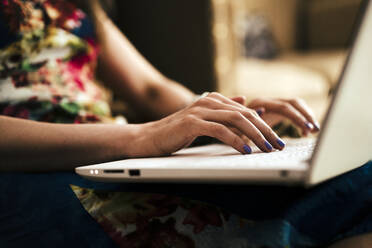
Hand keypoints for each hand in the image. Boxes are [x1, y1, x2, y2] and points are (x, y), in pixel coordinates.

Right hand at [133, 92, 285, 156]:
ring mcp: (199, 111)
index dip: (263, 124)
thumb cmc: (176, 131)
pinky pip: (219, 130)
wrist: (149, 137)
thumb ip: (224, 111)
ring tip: (267, 148)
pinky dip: (234, 139)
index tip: (276, 138)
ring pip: (235, 120)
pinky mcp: (191, 123)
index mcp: (213, 100)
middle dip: (264, 130)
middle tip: (278, 144)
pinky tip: (245, 149)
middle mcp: (208, 102)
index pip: (245, 111)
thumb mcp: (204, 120)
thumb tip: (246, 101)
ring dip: (254, 135)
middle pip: (244, 114)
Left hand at [232, 96, 319, 135]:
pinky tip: (305, 132)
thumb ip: (245, 121)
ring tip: (314, 130)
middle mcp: (267, 101)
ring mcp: (271, 104)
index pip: (284, 107)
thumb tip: (263, 112)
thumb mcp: (235, 127)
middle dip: (305, 116)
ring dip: (306, 116)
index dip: (297, 118)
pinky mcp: (274, 110)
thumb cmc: (229, 127)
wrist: (224, 123)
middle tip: (315, 130)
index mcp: (259, 103)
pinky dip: (301, 119)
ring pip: (295, 105)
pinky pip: (293, 111)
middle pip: (293, 103)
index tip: (307, 129)